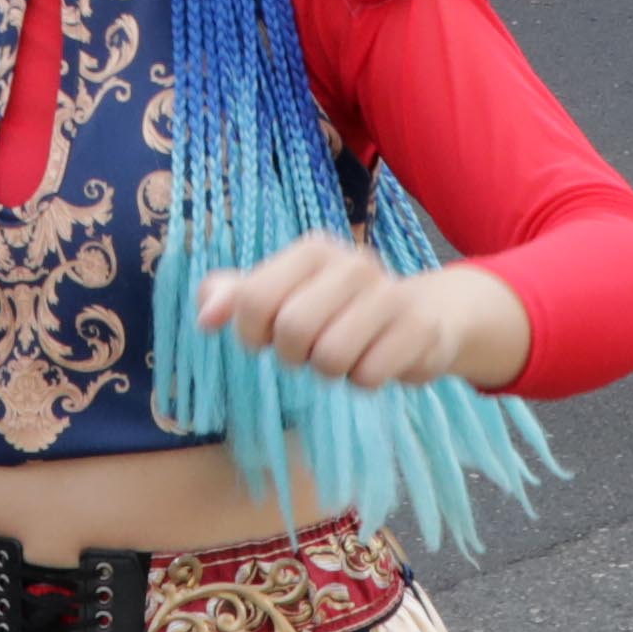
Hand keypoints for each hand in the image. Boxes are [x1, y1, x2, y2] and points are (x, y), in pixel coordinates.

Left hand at [191, 232, 521, 391]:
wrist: (426, 316)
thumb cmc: (338, 309)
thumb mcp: (285, 295)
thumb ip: (237, 296)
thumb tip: (205, 314)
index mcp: (312, 251)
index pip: (253, 299)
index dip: (251, 333)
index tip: (265, 339)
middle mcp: (351, 263)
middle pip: (291, 330)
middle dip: (293, 355)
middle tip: (309, 351)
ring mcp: (389, 293)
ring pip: (330, 358)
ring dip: (330, 371)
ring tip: (345, 355)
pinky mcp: (418, 329)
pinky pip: (368, 376)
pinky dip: (364, 380)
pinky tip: (376, 361)